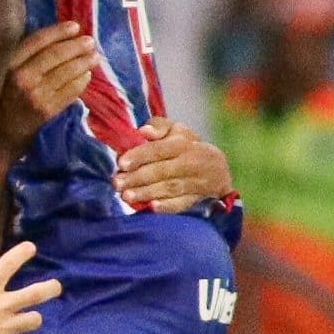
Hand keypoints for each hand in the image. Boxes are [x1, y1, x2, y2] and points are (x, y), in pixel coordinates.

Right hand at [0, 23, 97, 153]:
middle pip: (55, 55)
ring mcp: (36, 95)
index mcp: (7, 65)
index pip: (37, 41)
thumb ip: (19, 59)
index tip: (74, 26)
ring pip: (66, 73)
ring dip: (83, 63)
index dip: (58, 32)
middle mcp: (22, 78)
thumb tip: (50, 41)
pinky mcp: (46, 111)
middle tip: (90, 41)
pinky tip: (87, 76)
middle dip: (76, 46)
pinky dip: (81, 83)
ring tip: (94, 57)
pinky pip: (70, 93)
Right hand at [0, 240, 60, 333]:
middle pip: (36, 294)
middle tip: (56, 286)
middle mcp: (0, 307)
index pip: (9, 264)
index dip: (22, 253)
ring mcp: (4, 329)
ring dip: (32, 317)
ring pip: (34, 320)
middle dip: (50, 288)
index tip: (31, 248)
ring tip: (28, 316)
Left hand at [115, 118, 232, 212]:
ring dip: (147, 193)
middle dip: (138, 178)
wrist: (217, 166)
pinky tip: (151, 207)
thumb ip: (158, 126)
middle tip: (117, 183)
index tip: (121, 163)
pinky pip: (182, 204)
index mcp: (183, 143)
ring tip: (126, 196)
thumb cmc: (186, 144)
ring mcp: (196, 182)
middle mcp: (191, 162)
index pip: (159, 149)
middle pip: (162, 171)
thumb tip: (144, 131)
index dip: (140, 156)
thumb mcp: (175, 130)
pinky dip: (167, 206)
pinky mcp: (197, 198)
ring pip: (169, 188)